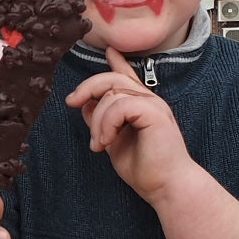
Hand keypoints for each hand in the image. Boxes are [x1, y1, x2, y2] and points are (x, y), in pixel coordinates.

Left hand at [65, 47, 194, 201]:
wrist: (167, 187)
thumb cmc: (146, 170)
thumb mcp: (114, 142)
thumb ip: (103, 122)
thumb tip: (85, 105)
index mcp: (142, 106)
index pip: (128, 77)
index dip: (118, 62)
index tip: (110, 50)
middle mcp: (149, 101)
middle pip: (112, 78)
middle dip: (87, 88)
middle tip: (71, 103)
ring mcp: (153, 105)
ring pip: (111, 94)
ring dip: (97, 121)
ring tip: (99, 144)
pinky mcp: (154, 113)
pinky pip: (120, 106)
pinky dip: (106, 124)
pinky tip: (107, 142)